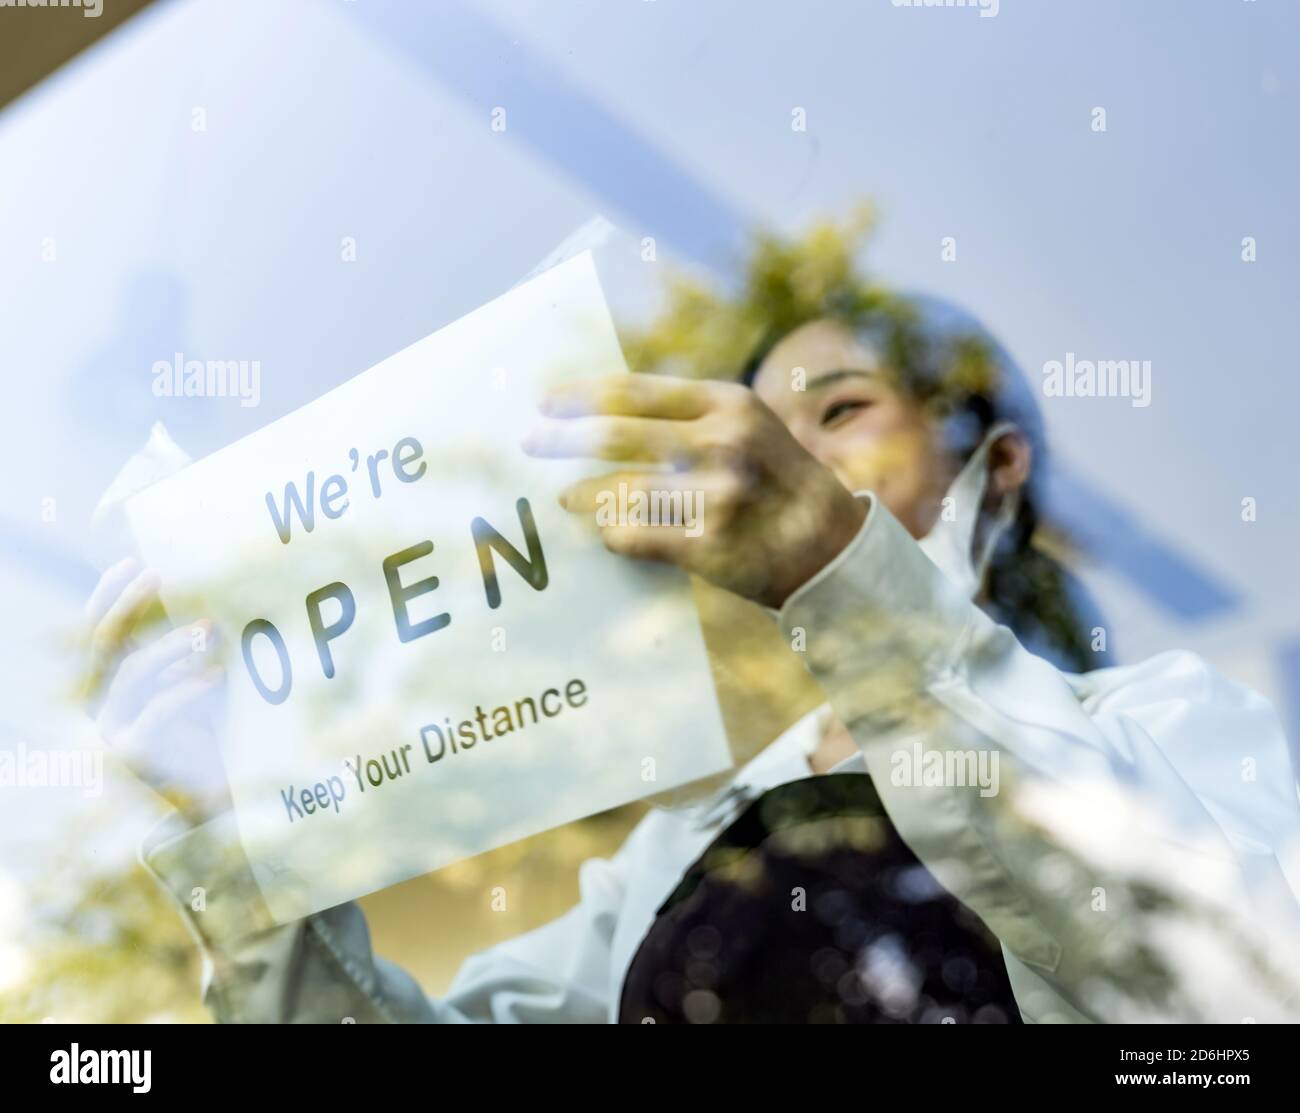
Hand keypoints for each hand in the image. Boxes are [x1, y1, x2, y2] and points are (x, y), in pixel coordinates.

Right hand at [82, 558, 231, 821]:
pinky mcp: (134, 752)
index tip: (133, 563)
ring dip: (173, 645)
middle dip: (128, 605)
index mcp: (111, 685)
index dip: (109, 596)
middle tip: (156, 574)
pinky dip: (189, 688)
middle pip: (105, 645)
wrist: (209, 796)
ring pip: (134, 674)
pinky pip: (159, 710)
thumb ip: (186, 654)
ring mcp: (113, 729)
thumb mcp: (194, 684)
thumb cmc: (204, 734)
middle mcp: (102, 705)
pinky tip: (217, 674)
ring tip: (209, 628)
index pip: (100, 632)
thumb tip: (204, 615)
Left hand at [523, 375, 867, 608]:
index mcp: (729, 404)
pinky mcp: (710, 544)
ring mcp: (716, 495)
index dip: (582, 394)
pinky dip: (615, 534)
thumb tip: (608, 413)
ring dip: (584, 495)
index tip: (548, 401)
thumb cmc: (781, 482)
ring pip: (620, 490)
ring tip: (566, 498)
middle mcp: (722, 442)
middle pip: (617, 434)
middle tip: (532, 442)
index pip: (635, 391)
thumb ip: (691, 417)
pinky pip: (636, 536)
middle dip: (564, 438)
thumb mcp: (750, 428)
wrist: (834, 548)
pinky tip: (609, 534)